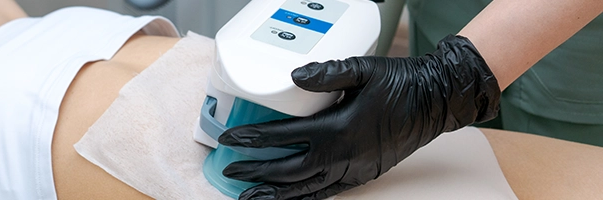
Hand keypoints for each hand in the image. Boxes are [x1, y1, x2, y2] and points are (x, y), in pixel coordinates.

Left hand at [218, 35, 500, 199]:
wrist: (435, 102)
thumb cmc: (401, 84)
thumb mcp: (363, 70)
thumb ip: (326, 73)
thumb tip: (293, 77)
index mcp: (338, 128)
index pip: (284, 136)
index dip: (254, 139)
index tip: (230, 139)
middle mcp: (342, 155)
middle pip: (288, 170)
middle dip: (256, 171)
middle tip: (231, 170)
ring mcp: (353, 169)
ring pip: (306, 189)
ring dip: (276, 194)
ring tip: (250, 197)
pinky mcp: (363, 176)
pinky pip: (327, 194)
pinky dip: (305, 199)